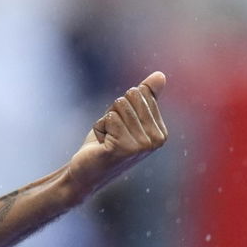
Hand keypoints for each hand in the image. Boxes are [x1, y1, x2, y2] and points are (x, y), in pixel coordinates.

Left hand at [66, 71, 167, 198]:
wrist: (85, 171)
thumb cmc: (105, 142)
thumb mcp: (125, 116)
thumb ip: (145, 97)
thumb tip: (160, 75)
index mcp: (161, 132)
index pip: (140, 94)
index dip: (120, 106)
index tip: (119, 126)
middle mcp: (156, 140)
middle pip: (130, 97)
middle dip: (113, 111)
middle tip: (111, 133)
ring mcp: (142, 145)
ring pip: (118, 107)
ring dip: (105, 121)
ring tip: (106, 139)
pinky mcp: (125, 148)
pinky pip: (110, 119)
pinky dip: (100, 127)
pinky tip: (101, 144)